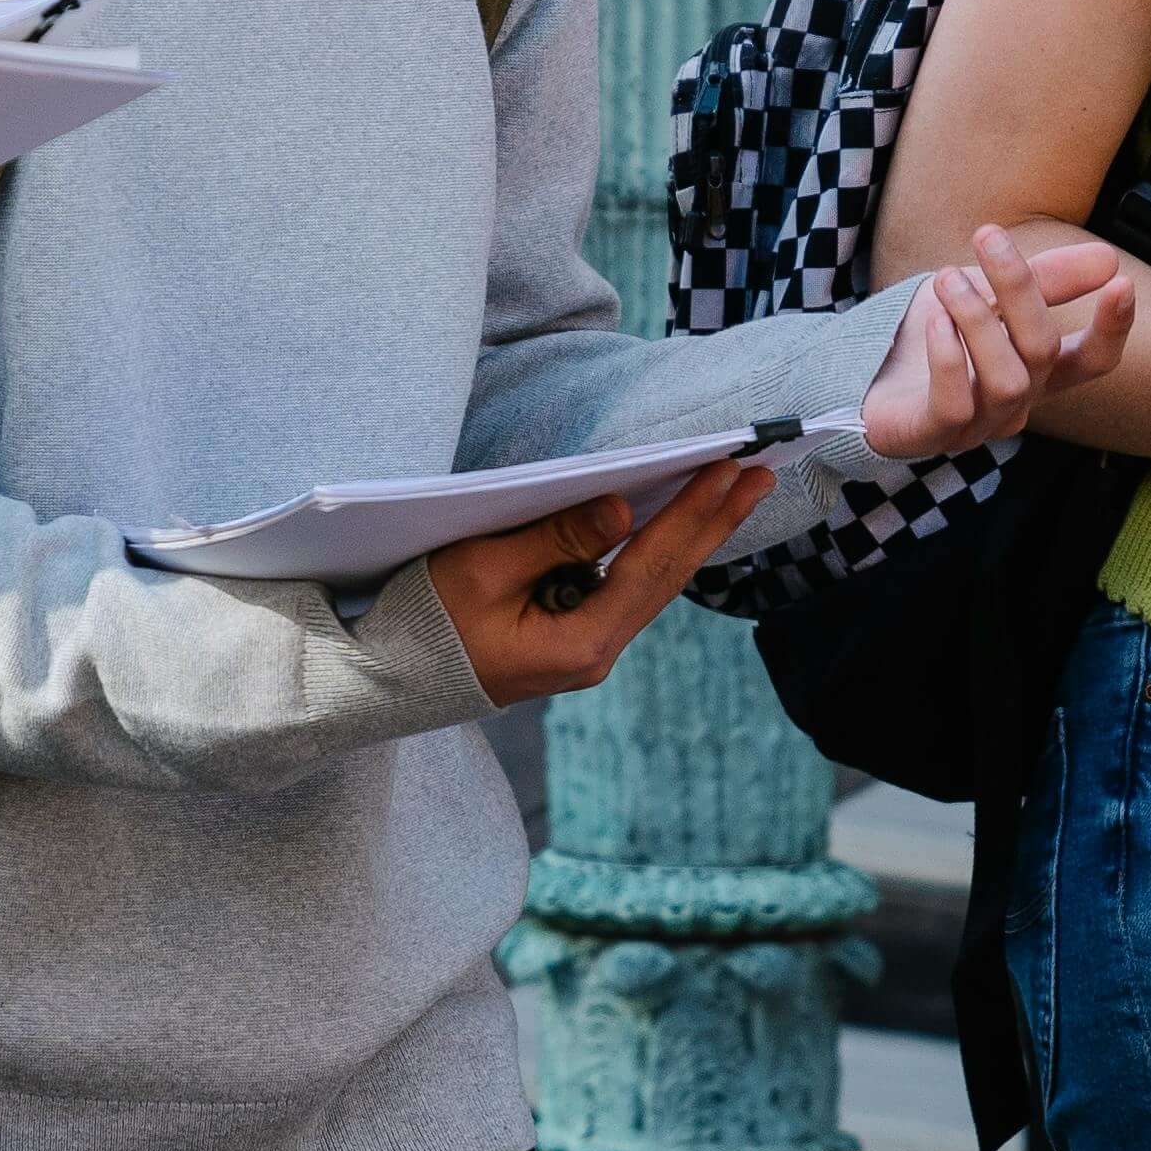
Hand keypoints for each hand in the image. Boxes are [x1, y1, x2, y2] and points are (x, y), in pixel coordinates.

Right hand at [433, 462, 773, 705]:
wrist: (390, 679)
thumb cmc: (427, 623)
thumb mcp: (484, 571)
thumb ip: (556, 539)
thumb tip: (621, 509)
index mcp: (581, 642)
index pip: (651, 566)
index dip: (693, 514)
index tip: (729, 471)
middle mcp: (596, 652)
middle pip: (667, 578)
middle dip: (714, 522)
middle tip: (760, 475)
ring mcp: (586, 648)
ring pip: (652, 584)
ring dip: (692, 535)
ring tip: (733, 493)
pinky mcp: (571, 637)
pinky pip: (627, 588)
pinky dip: (656, 551)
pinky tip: (675, 527)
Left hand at [852, 226, 1134, 465]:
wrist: (859, 369)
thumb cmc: (932, 333)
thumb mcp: (988, 294)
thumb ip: (1043, 280)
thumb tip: (1109, 258)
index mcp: (1037, 371)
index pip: (1093, 362)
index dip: (1113, 328)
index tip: (1121, 281)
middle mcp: (1015, 402)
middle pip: (1043, 352)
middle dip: (1020, 289)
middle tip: (987, 238)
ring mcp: (977, 425)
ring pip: (1008, 381)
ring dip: (979, 319)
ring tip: (948, 278)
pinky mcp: (932, 434)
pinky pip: (955, 406)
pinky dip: (949, 358)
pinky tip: (935, 321)